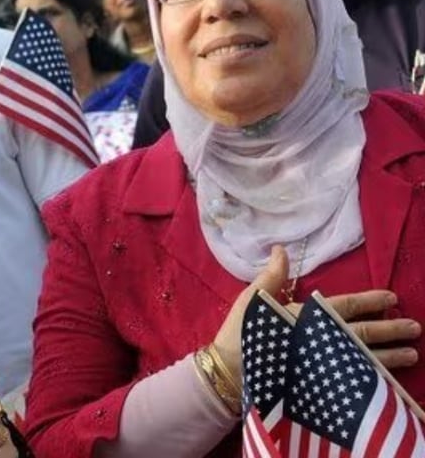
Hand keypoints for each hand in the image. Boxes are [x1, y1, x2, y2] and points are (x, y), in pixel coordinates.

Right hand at [214, 246, 420, 385]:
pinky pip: (354, 384)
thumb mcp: (253, 298)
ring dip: (390, 357)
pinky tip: (389, 382)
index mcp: (305, 317)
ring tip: (412, 354)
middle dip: (390, 331)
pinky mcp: (320, 386)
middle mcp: (319, 341)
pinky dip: (374, 382)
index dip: (369, 301)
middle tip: (414, 329)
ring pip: (363, 360)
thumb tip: (281, 248)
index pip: (344, 306)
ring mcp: (322, 366)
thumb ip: (272, 275)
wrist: (229, 372)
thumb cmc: (242, 333)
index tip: (391, 298)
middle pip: (361, 334)